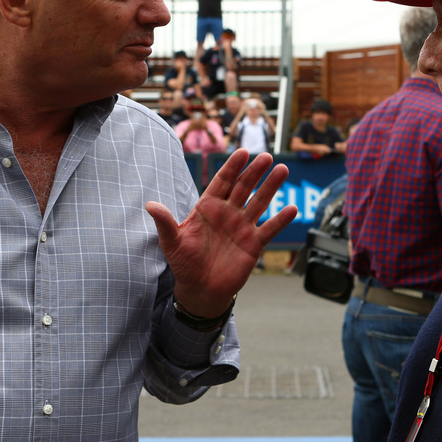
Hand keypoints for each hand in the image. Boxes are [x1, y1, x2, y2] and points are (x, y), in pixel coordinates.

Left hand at [146, 150, 297, 317]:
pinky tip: (291, 209)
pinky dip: (280, 220)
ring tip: (282, 170)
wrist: (200, 289)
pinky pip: (269, 229)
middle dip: (255, 171)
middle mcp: (228, 213)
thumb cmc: (184, 263)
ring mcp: (242, 227)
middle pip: (244, 187)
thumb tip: (150, 205)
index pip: (222, 181)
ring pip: (260, 202)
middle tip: (266, 157)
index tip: (242, 152)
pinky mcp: (253, 244)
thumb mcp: (171, 242)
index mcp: (208, 207)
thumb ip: (165, 222)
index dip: (232, 167)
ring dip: (271, 187)